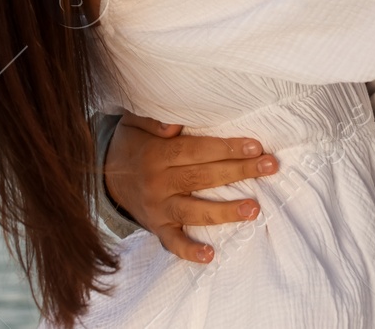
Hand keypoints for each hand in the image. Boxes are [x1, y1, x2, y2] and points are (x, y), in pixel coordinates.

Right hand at [103, 111, 278, 262]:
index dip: (226, 148)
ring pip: (194, 211)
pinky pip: (173, 242)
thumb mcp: (134, 121)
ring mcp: (158, 208)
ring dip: (225, 211)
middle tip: (270, 167)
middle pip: (203, 177)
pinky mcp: (157, 227)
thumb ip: (154, 117)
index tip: (255, 146)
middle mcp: (157, 183)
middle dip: (240, 171)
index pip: (196, 151)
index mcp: (156, 154)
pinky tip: (209, 256)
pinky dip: (189, 251)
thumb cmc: (132, 143)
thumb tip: (175, 125)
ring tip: (253, 209)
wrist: (104, 177)